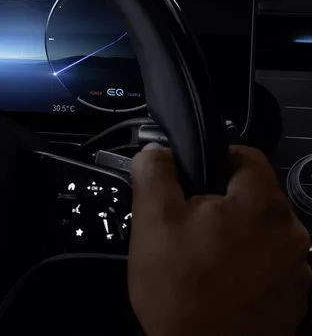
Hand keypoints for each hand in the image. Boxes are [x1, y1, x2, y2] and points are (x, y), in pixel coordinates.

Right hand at [128, 144, 310, 335]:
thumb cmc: (178, 287)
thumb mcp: (152, 219)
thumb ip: (155, 172)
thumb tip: (158, 151)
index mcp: (262, 204)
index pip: (245, 156)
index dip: (212, 160)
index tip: (188, 183)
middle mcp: (293, 233)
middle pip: (253, 197)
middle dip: (220, 204)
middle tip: (186, 227)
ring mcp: (299, 269)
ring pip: (260, 232)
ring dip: (235, 236)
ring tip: (201, 260)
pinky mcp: (294, 298)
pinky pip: (269, 265)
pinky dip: (247, 266)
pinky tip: (219, 283)